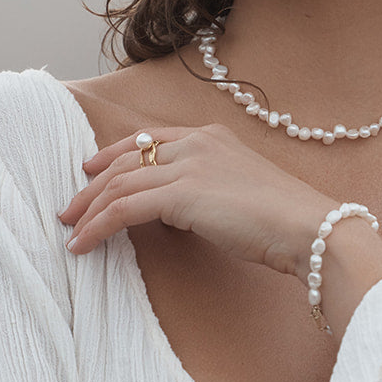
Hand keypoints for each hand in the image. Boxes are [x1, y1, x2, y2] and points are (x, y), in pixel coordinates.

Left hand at [57, 123, 335, 279]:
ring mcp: (188, 165)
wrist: (311, 229)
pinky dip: (98, 227)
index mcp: (212, 137)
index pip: (148, 140)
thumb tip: (180, 208)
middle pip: (126, 161)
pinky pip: (123, 209)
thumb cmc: (287, 222)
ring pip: (119, 184)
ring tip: (71, 232)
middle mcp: (196, 143)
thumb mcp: (243, 193)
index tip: (92, 170)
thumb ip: (209, 190)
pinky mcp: (181, 195)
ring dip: (89, 210)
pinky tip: (84, 245)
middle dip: (92, 186)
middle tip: (71, 209)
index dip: (114, 154)